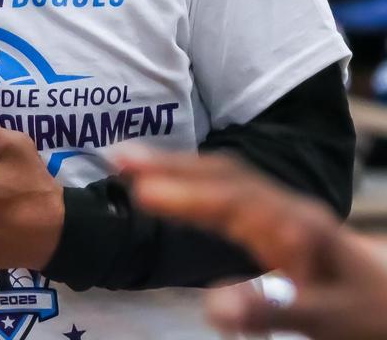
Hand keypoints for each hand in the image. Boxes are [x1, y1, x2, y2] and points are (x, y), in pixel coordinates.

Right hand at [117, 148, 386, 339]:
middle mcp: (287, 207)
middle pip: (223, 175)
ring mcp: (283, 208)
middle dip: (170, 165)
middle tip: (117, 159)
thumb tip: (210, 309)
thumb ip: (271, 308)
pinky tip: (174, 183)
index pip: (233, 202)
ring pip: (225, 175)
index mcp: (297, 226)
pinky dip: (195, 178)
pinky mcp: (280, 216)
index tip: (139, 192)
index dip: (186, 195)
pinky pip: (231, 186)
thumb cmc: (366, 312)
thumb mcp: (324, 319)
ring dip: (178, 166)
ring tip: (128, 164)